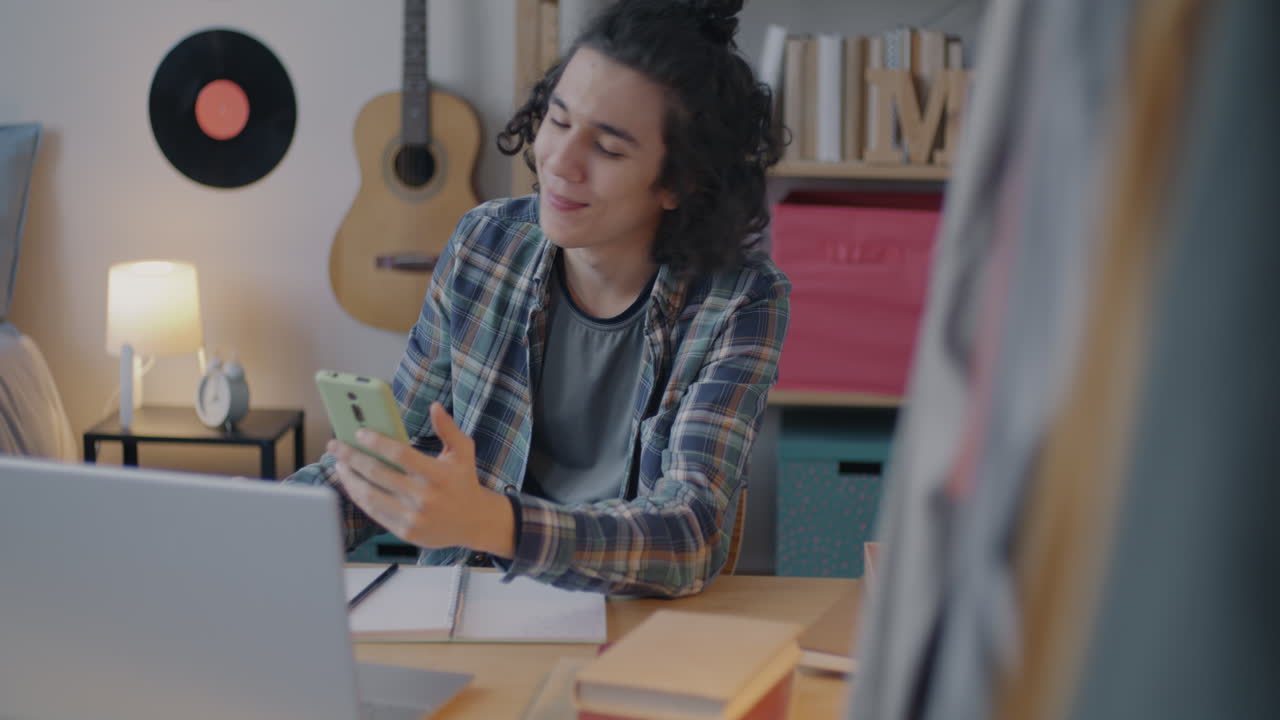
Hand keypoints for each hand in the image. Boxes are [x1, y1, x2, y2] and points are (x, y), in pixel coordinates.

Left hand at [327, 402, 514, 556]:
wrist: (475, 522)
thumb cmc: (464, 481)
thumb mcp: (463, 452)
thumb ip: (448, 428)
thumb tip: (435, 406)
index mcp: (438, 474)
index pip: (400, 454)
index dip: (376, 442)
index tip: (358, 432)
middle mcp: (424, 497)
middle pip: (378, 473)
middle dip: (351, 457)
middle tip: (335, 445)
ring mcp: (413, 516)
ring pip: (370, 495)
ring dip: (349, 478)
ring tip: (339, 464)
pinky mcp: (405, 532)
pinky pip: (374, 512)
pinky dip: (359, 496)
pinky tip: (351, 483)